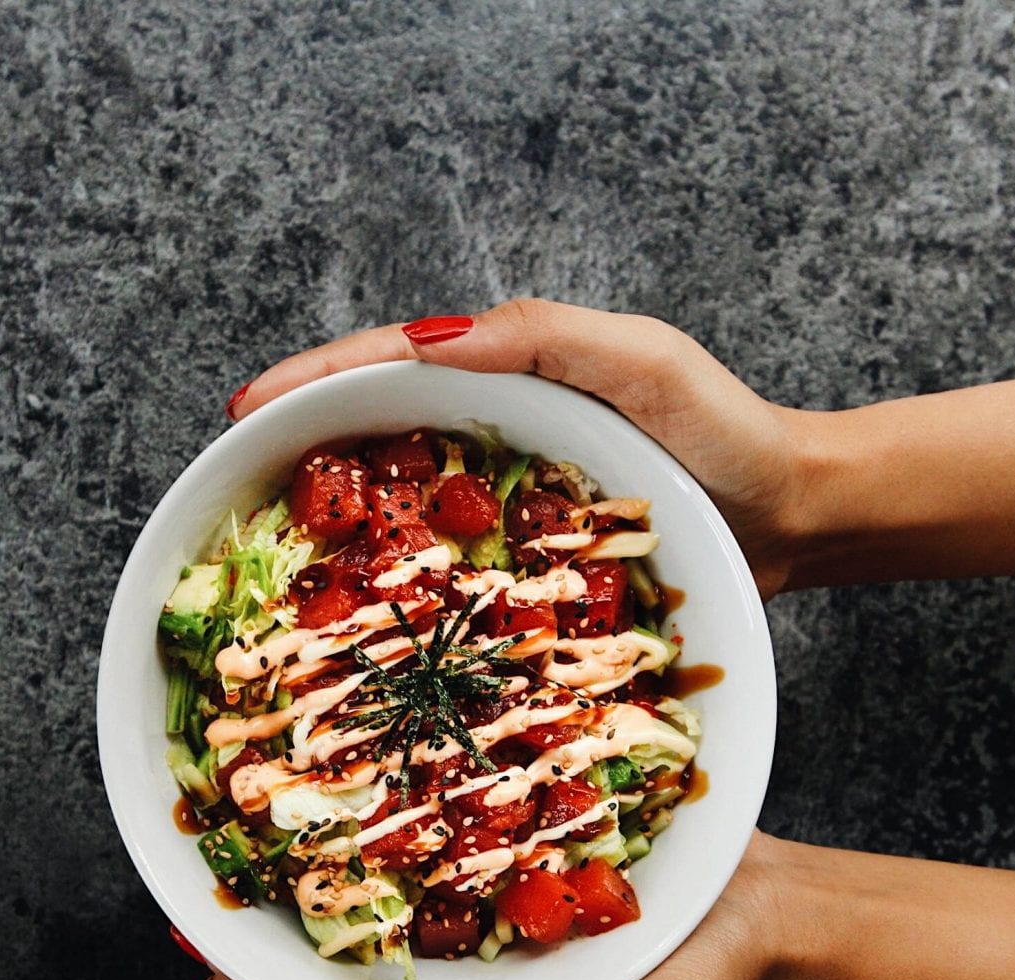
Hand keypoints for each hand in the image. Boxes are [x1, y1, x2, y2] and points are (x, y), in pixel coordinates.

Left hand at [204, 833, 794, 979]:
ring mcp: (484, 910)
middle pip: (350, 964)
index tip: (214, 975)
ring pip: (383, 897)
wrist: (764, 903)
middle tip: (203, 892)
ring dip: (319, 871)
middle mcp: (466, 968)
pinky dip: (390, 816)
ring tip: (255, 829)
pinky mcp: (510, 854)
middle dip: (274, 935)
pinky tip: (362, 777)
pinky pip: (435, 839)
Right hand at [229, 300, 808, 599]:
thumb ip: (546, 338)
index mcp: (508, 375)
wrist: (786, 518)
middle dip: (298, 446)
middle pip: (375, 430)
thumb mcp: (645, 361)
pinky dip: (397, 576)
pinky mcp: (525, 560)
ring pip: (402, 500)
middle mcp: (494, 432)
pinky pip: (447, 562)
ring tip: (268, 547)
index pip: (389, 366)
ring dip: (335, 516)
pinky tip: (359, 605)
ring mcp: (505, 499)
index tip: (241, 412)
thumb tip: (433, 343)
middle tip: (228, 480)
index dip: (311, 385)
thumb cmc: (724, 432)